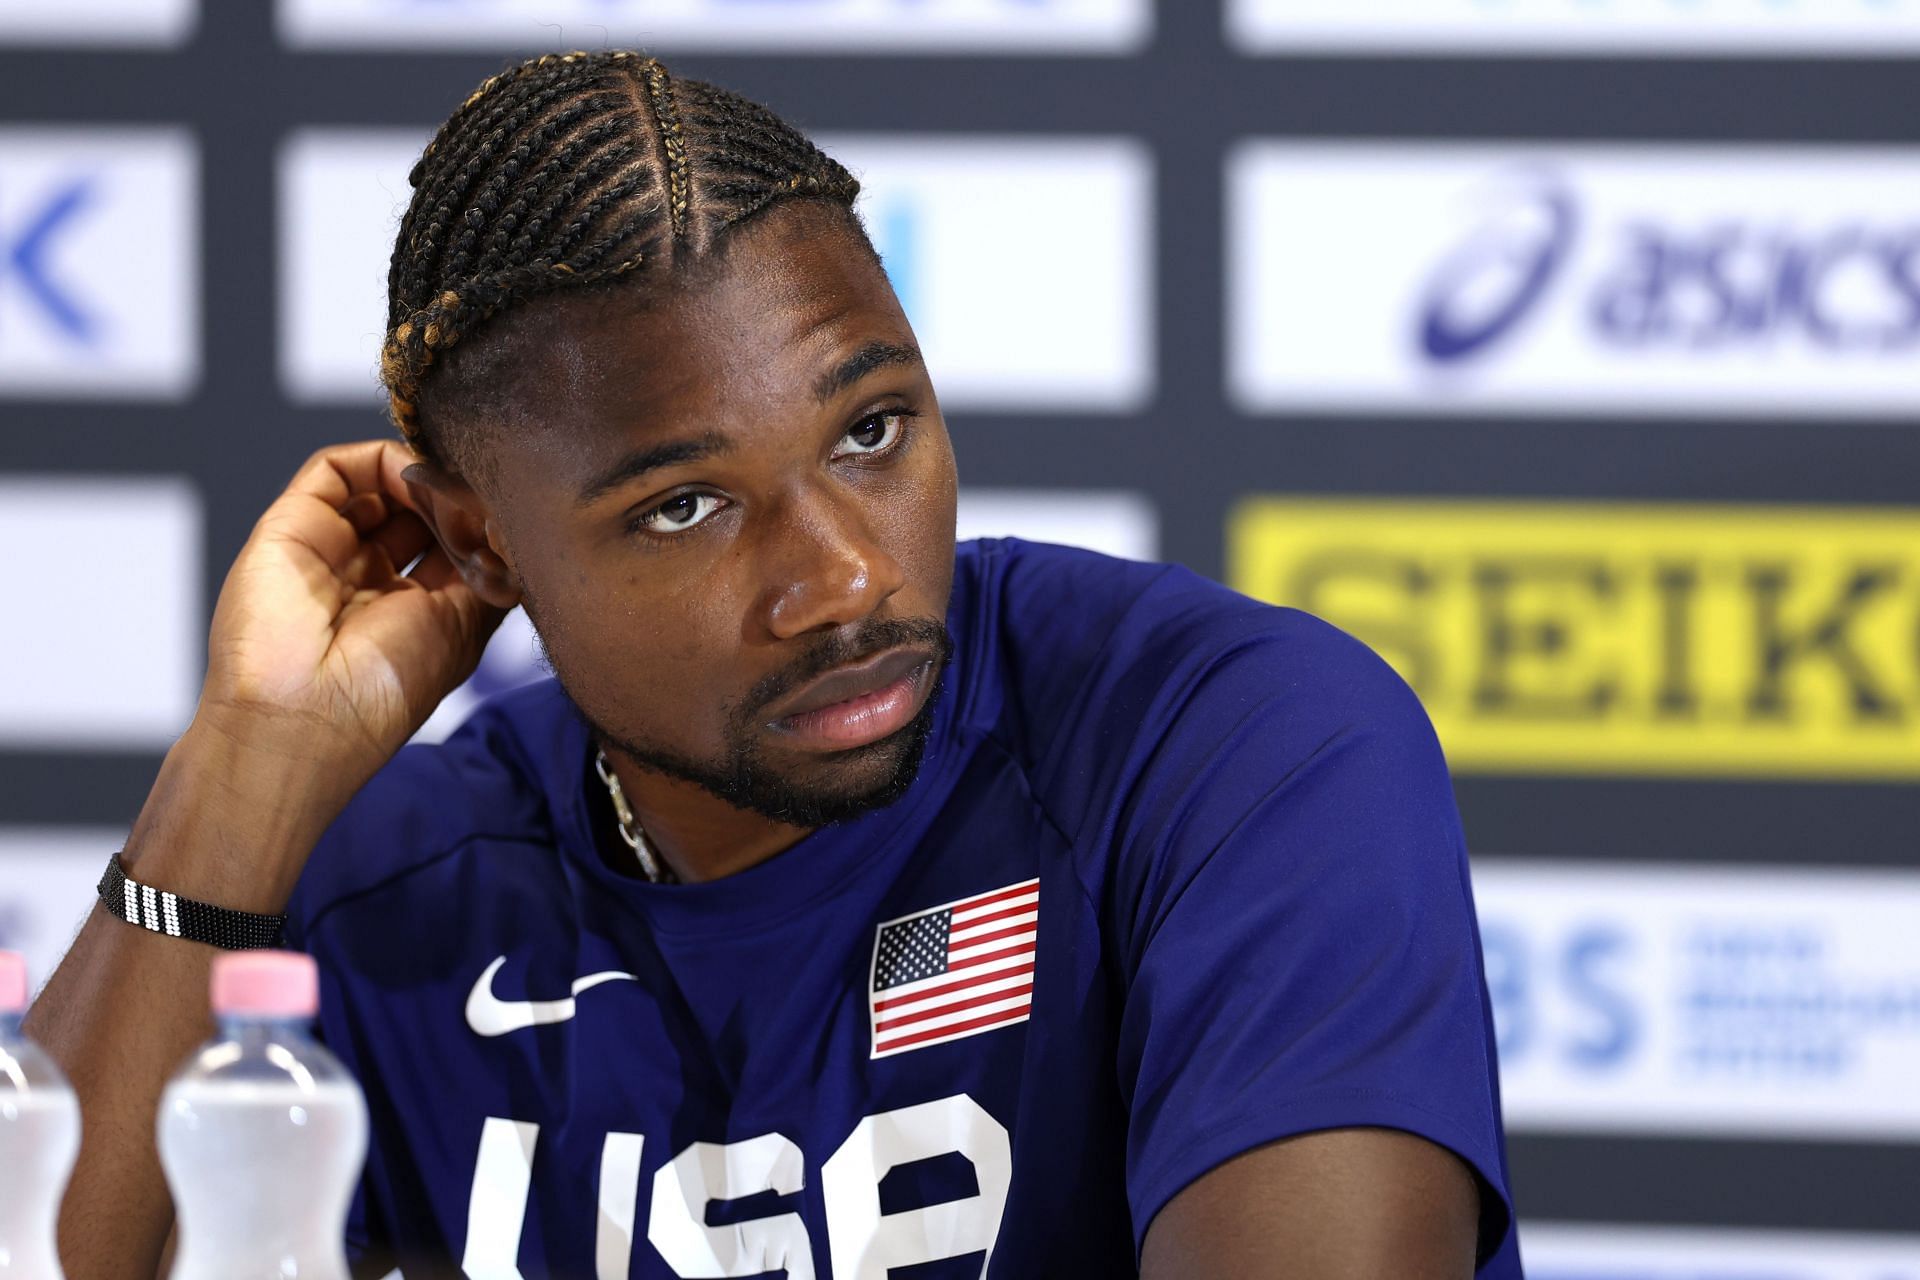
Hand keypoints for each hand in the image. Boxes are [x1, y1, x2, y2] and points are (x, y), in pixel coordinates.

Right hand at [198, 439, 507, 789]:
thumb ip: (486, 567)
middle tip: (488, 513)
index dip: (485, 527)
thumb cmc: (384, 691)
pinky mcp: (294, 522)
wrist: (302, 719)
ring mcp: (330, 546)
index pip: (454, 541)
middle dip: (462, 502)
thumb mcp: (464, 626)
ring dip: (430, 481)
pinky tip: (417, 483)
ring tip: (457, 506)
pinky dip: (387, 462)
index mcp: (411, 607)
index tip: (513, 530)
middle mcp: (369, 574)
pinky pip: (339, 467)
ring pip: (386, 481)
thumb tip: (504, 522)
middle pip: (423, 507)